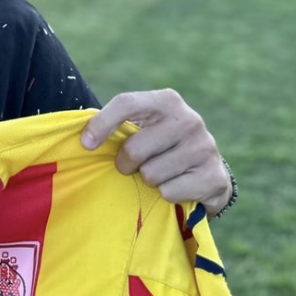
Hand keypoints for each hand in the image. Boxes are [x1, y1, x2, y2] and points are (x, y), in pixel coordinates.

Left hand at [81, 89, 231, 215]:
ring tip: (160, 173)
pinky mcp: (214, 177)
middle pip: (134, 148)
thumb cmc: (160, 147)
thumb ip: (118, 126)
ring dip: (148, 180)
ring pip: (151, 174)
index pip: (127, 104)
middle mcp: (189, 119)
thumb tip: (81, 137)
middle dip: (126, 163)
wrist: (207, 172)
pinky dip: (166, 195)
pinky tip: (178, 185)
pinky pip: (168, 192)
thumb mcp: (143, 128)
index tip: (86, 144)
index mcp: (167, 101)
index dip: (102, 124)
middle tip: (132, 166)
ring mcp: (205, 147)